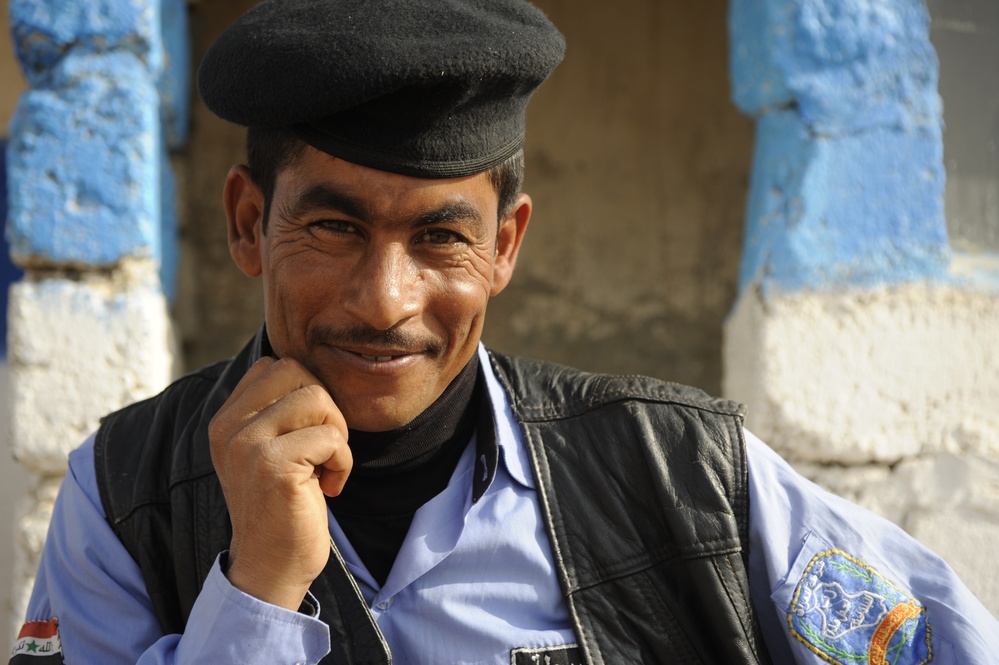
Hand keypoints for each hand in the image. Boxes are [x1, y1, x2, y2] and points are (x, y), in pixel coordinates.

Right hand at [208, 356, 351, 609]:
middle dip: (326, 406)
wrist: (271, 567)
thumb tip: (308, 371)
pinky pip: (330, 436)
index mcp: (226, 420)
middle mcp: (229, 427)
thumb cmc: (282, 506)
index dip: (308, 392)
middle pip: (297, 372)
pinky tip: (329, 487)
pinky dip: (342, 461)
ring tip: (326, 466)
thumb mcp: (267, 451)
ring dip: (337, 433)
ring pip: (317, 397)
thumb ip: (276, 410)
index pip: (276, 365)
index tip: (309, 434)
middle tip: (325, 448)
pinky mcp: (273, 466)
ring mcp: (248, 445)